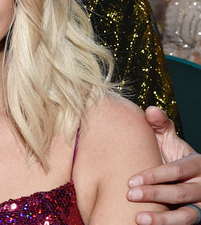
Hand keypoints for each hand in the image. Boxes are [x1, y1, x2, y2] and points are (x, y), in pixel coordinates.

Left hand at [129, 107, 200, 223]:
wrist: (180, 180)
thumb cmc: (170, 157)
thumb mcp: (168, 141)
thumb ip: (160, 127)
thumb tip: (150, 110)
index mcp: (198, 164)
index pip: (178, 170)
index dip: (155, 176)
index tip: (130, 181)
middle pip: (181, 193)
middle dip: (155, 194)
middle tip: (130, 195)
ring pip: (187, 215)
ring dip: (164, 219)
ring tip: (139, 219)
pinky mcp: (196, 219)